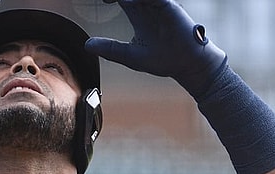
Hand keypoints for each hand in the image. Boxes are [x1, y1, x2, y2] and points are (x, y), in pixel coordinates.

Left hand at [85, 0, 225, 95]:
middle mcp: (148, 6)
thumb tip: (87, 46)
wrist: (186, 66)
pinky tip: (130, 3)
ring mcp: (159, 5)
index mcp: (138, 14)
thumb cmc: (163, 60)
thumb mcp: (130, 56)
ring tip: (119, 1)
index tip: (102, 1)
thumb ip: (110, 49)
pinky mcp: (170, 7)